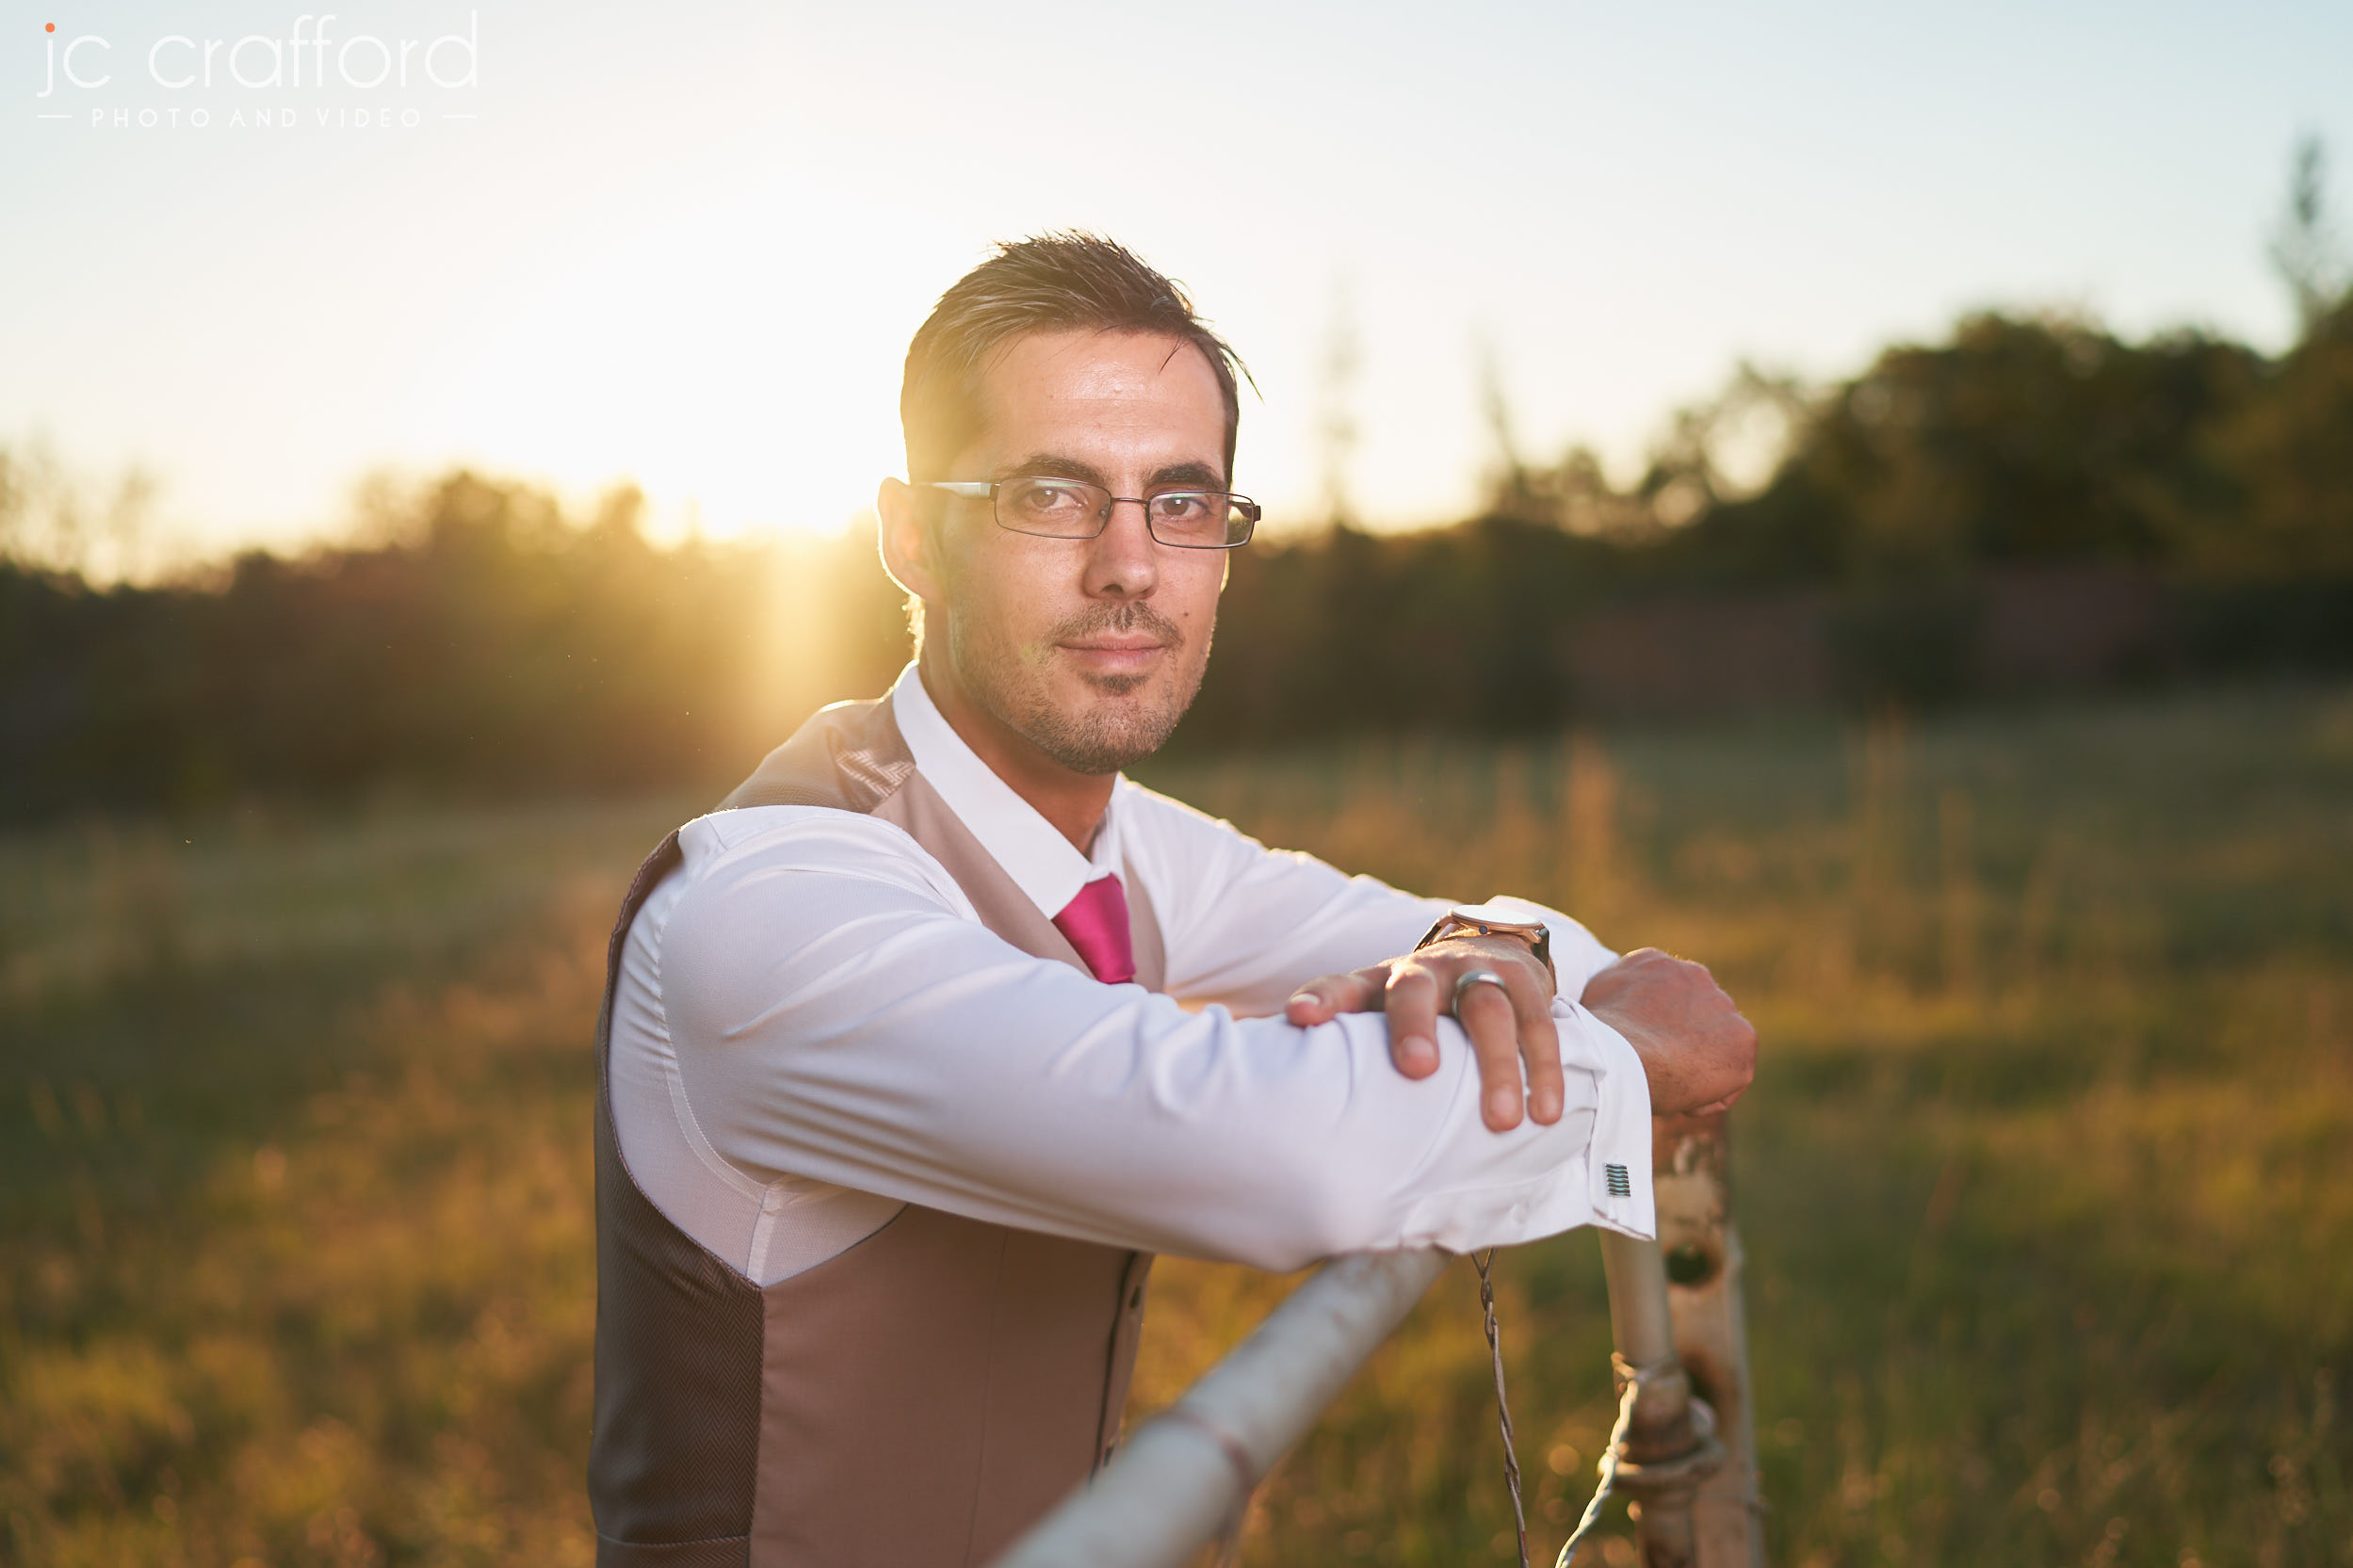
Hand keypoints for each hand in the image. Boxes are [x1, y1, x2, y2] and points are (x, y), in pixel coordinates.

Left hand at [1286, 935, 1560, 1131]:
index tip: (1300, 1018)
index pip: (1341, 987)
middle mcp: (1427, 971)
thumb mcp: (1378, 1015)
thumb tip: (1287, 1098)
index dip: (1321, 999)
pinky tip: (1545, 1112)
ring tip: (1501, 1122)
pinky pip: (1538, 1025)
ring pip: (1487, 1009)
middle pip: (1416, 991)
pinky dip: (1544, 1070)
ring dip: (1496, 1065)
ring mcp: (1478, 972)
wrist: (1489, 951)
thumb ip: (1342, 1051)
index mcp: (1378, 982)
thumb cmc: (1418, 1005)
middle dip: (1414, 1026)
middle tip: (1417, 1070)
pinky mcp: (1526, 984)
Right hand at [1578, 948, 1755, 1115]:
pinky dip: (1709, 1094)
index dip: (1653, 1027)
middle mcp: (1694, 974)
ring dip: (1696, 1068)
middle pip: (1694, 1017)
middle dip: (1680, 1043)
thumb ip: (1612, 995)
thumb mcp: (1593, 999)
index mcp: (1656, 963)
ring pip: (1713, 1046)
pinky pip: (1730, 1077)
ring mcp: (1723, 1006)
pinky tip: (1683, 1100)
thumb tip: (1609, 1004)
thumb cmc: (1597, 1036)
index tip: (1639, 1048)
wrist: (1621, 1056)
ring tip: (1667, 1086)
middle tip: (1656, 1069)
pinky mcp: (1743, 1040)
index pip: (1664, 995)